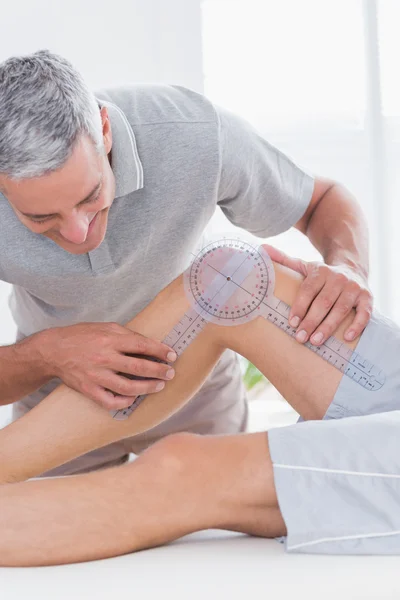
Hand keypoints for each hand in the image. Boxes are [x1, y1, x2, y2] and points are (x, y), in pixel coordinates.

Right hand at [40, 322, 176, 409]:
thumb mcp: (105, 327)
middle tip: (171, 373)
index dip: (160, 351)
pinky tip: (134, 397)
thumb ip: (127, 335)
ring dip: (147, 388)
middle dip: (159, 371)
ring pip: (128, 387)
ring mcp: (96, 376)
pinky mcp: (88, 390)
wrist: (52, 350)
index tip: (172, 355)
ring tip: (159, 386)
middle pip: (138, 367)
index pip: (141, 345)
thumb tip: (149, 344)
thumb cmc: (81, 336)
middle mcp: (104, 357)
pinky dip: (125, 402)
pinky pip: (110, 401)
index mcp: (109, 339)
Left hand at [263, 245, 372, 345]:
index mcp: (321, 272)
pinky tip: (347, 337)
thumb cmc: (322, 275)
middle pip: (323, 302)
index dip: (300, 307)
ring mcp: (354, 288)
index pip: (308, 290)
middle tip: (301, 338)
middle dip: (311, 321)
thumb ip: (284, 260)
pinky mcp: (367, 298)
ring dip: (328, 327)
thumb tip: (262, 249)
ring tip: (316, 341)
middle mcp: (338, 278)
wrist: (352, 268)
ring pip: (341, 309)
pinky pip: (364, 313)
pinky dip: (357, 325)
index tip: (292, 323)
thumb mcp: (304, 266)